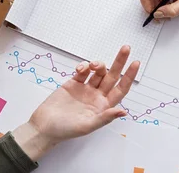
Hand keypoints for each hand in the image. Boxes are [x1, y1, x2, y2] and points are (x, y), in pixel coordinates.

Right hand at [12, 45, 139, 160]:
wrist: (43, 126)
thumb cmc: (65, 130)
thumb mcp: (87, 126)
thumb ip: (105, 117)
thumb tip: (123, 112)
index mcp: (103, 106)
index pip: (121, 89)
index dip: (129, 76)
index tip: (135, 63)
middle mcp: (97, 96)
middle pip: (112, 76)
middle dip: (119, 62)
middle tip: (126, 48)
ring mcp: (86, 89)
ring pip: (98, 72)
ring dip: (98, 65)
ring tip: (93, 65)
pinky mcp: (73, 83)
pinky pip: (83, 71)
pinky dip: (83, 66)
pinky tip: (80, 69)